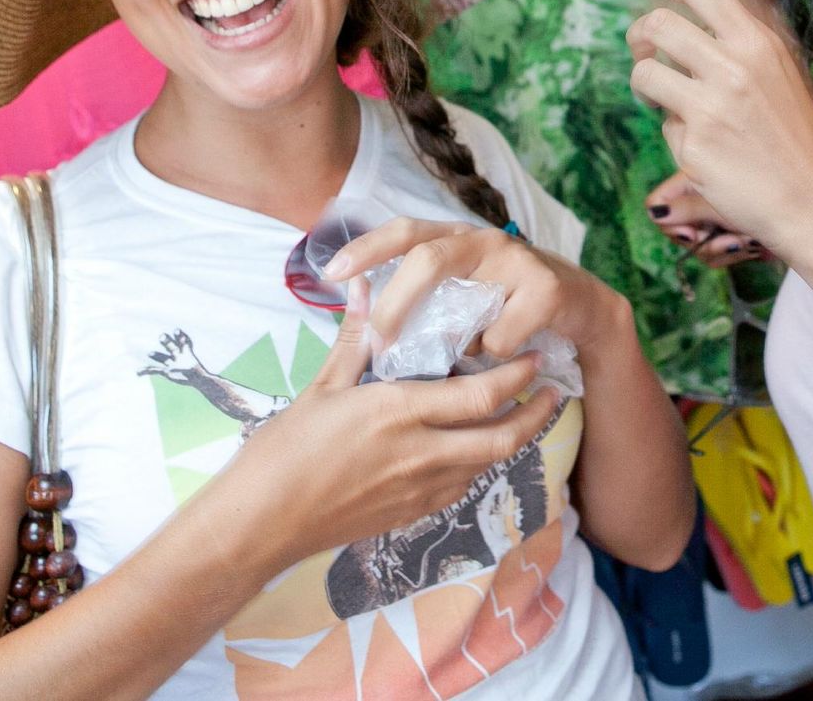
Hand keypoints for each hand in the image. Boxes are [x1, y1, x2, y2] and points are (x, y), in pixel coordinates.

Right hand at [216, 279, 563, 578]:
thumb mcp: (321, 388)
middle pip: (501, 437)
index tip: (532, 357)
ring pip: (486, 464)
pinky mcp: (410, 515)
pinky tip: (474, 448)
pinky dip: (478, 465)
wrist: (260, 524)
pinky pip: (461, 488)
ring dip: (510, 440)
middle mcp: (419, 454)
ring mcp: (418, 490)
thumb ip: (355, 339)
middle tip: (552, 391)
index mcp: (399, 413)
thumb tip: (365, 287)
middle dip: (535, 413)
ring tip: (521, 415)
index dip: (516, 376)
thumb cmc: (283, 452)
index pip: (480, 394)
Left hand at [326, 218, 629, 357]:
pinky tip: (506, 355)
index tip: (331, 272)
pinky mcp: (548, 289)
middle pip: (429, 259)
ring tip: (462, 357)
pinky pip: (501, 337)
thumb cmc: (507, 306)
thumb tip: (357, 311)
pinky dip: (493, 356)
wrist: (582, 311)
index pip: (404, 230)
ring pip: (466, 305)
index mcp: (456, 238)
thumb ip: (419, 298)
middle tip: (378, 340)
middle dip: (396, 302)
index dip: (367, 247)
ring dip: (457, 343)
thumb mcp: (462, 296)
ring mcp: (518, 261)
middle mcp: (484, 240)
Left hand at [628, 0, 812, 260]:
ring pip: (645, 70)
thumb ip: (739, 45)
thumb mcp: (781, 74)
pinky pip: (663, 124)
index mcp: (760, 42)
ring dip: (645, 82)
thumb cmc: (799, 141)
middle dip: (638, 33)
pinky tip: (704, 148)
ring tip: (662, 99)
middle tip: (642, 49)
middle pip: (658, 21)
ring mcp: (713, 104)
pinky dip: (674, 133)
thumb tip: (683, 22)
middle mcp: (736, 65)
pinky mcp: (695, 144)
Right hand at [647, 172, 764, 268]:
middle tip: (733, 240)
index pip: (658, 203)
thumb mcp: (724, 203)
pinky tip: (756, 246)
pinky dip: (737, 252)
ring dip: (726, 249)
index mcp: (696, 176)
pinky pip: (721, 252)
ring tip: (751, 241)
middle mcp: (705, 193)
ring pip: (701, 246)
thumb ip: (688, 208)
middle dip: (706, 240)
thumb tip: (655, 212)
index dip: (671, 223)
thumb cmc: (774, 201)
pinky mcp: (736, 230)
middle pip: (680, 229)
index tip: (694, 234)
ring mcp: (721, 214)